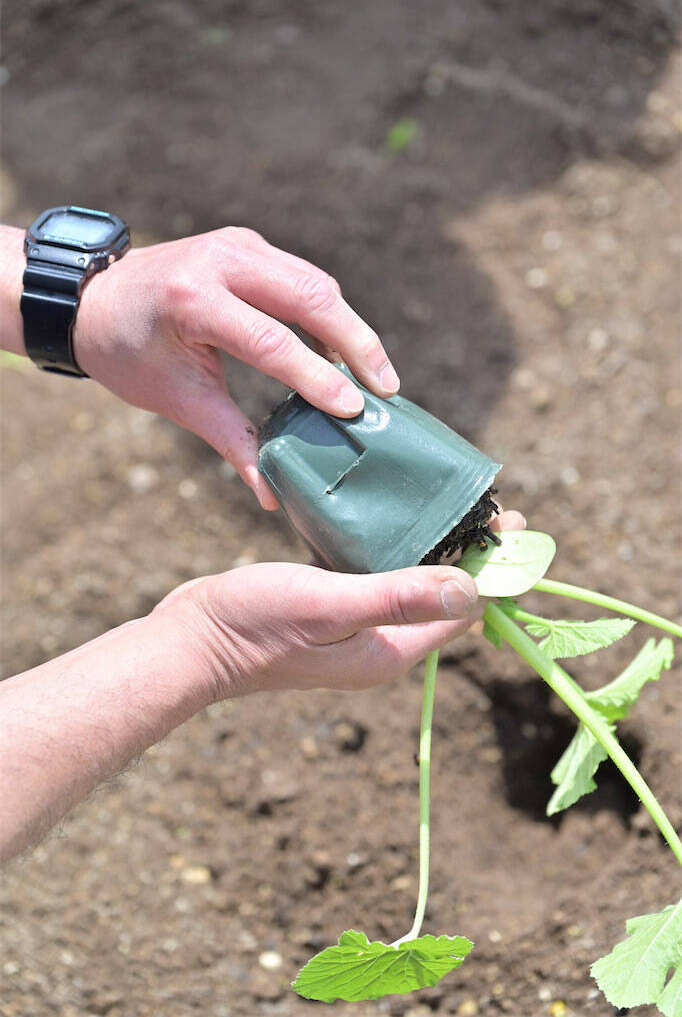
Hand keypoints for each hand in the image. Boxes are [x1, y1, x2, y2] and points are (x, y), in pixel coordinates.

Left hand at [74, 227, 399, 508]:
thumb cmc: (129, 354)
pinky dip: (330, 314)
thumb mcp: (176, 400)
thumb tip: (271, 496)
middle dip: (356, 344)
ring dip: (351, 328)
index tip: (354, 410)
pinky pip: (303, 277)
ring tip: (376, 376)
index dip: (316, 377)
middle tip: (387, 390)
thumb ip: (230, 441)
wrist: (93, 298)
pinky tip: (345, 351)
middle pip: (310, 296)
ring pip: (316, 282)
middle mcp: (220, 259)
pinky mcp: (248, 244)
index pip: (270, 341)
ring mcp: (237, 244)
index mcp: (192, 299)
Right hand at [157, 508, 525, 693]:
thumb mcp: (330, 604)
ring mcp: (354, 626)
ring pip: (409, 580)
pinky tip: (391, 516)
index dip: (492, 568)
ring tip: (450, 503)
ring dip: (434, 546)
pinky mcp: (330, 606)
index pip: (461, 610)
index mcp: (390, 650)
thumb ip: (398, 597)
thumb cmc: (256, 625)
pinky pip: (375, 574)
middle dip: (470, 554)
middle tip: (490, 506)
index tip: (512, 522)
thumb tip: (474, 589)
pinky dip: (393, 546)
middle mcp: (380, 643)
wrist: (191, 641)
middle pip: (442, 595)